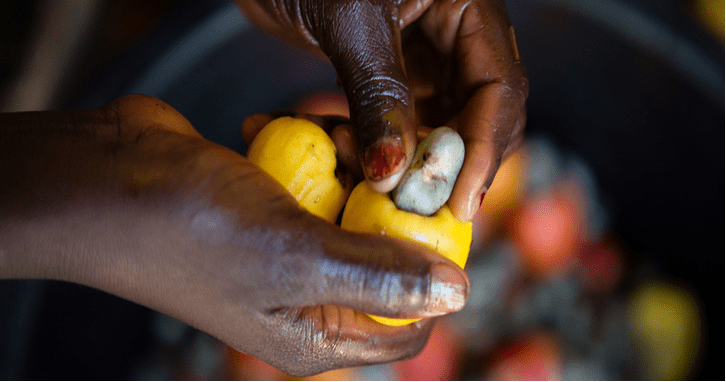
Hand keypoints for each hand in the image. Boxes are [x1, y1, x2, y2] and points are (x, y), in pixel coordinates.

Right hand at [0, 95, 468, 376]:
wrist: (104, 178)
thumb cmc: (192, 230)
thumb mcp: (296, 258)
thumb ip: (380, 276)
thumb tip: (458, 294)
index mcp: (315, 336)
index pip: (406, 327)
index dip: (432, 277)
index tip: (435, 216)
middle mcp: (305, 302)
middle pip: (383, 260)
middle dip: (388, 209)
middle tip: (383, 161)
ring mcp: (286, 251)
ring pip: (350, 212)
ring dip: (347, 171)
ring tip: (326, 138)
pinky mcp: (270, 208)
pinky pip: (313, 183)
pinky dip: (306, 155)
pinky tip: (274, 133)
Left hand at [237, 0, 527, 220]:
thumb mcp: (351, 22)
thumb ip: (379, 94)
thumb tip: (393, 174)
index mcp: (467, 7)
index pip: (500, 88)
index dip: (484, 148)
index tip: (459, 200)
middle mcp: (453, 37)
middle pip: (473, 117)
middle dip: (442, 163)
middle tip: (408, 201)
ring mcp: (420, 59)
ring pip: (427, 129)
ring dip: (394, 159)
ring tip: (350, 160)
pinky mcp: (384, 77)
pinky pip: (387, 124)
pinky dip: (362, 143)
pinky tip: (331, 145)